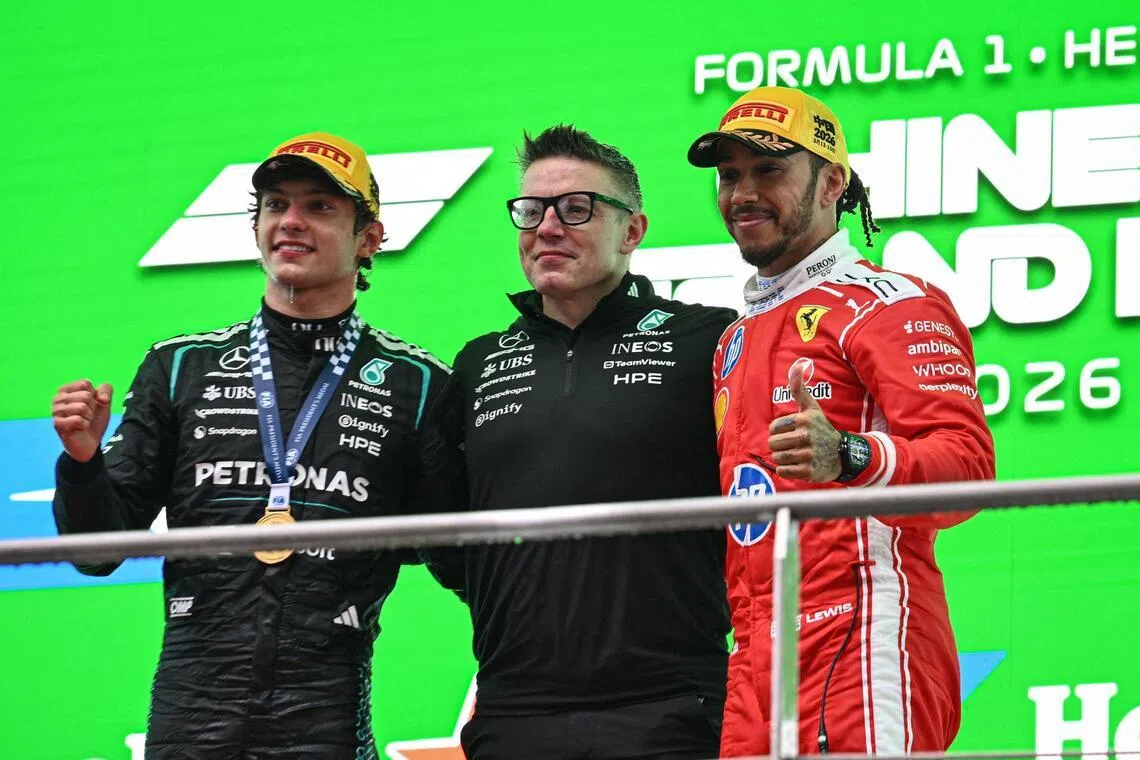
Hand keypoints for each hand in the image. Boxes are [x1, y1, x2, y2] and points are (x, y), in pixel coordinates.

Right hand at [52, 380, 112, 462]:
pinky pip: (77, 419)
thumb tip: (101, 397)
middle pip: (85, 396)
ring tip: (84, 422)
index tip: (91, 405)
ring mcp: (55, 411)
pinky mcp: (57, 424)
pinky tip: (80, 428)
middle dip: (92, 408)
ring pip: (82, 407)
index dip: (94, 396)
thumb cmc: (94, 420)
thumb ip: (106, 390)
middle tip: (87, 416)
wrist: (91, 442)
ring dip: (88, 417)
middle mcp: (57, 398)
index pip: (85, 383)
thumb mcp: (104, 402)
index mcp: (66, 389)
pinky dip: (84, 425)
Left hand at [767, 363, 840, 481]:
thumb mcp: (811, 408)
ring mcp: (808, 454)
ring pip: (777, 458)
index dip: (779, 431)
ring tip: (795, 455)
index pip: (773, 428)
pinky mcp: (809, 471)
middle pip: (773, 443)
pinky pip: (783, 471)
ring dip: (783, 458)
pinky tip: (798, 465)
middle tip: (793, 445)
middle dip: (779, 446)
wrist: (841, 455)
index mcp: (803, 419)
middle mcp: (806, 436)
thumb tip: (798, 365)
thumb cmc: (820, 429)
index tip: (792, 432)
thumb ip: (799, 388)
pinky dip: (787, 470)